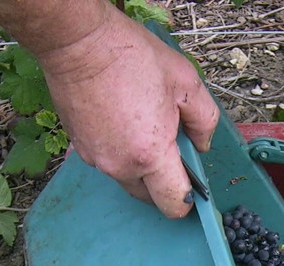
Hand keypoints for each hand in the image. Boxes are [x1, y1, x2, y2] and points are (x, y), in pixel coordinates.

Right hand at [37, 9, 218, 217]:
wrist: (79, 42)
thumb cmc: (130, 57)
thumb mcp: (186, 82)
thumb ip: (204, 121)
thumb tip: (202, 144)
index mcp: (150, 155)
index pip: (174, 204)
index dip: (188, 200)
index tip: (192, 185)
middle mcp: (120, 166)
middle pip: (149, 196)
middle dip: (163, 181)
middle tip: (170, 146)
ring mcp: (95, 159)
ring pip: (127, 179)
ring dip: (140, 166)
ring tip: (144, 127)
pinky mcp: (79, 149)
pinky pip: (107, 161)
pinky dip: (119, 152)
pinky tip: (122, 123)